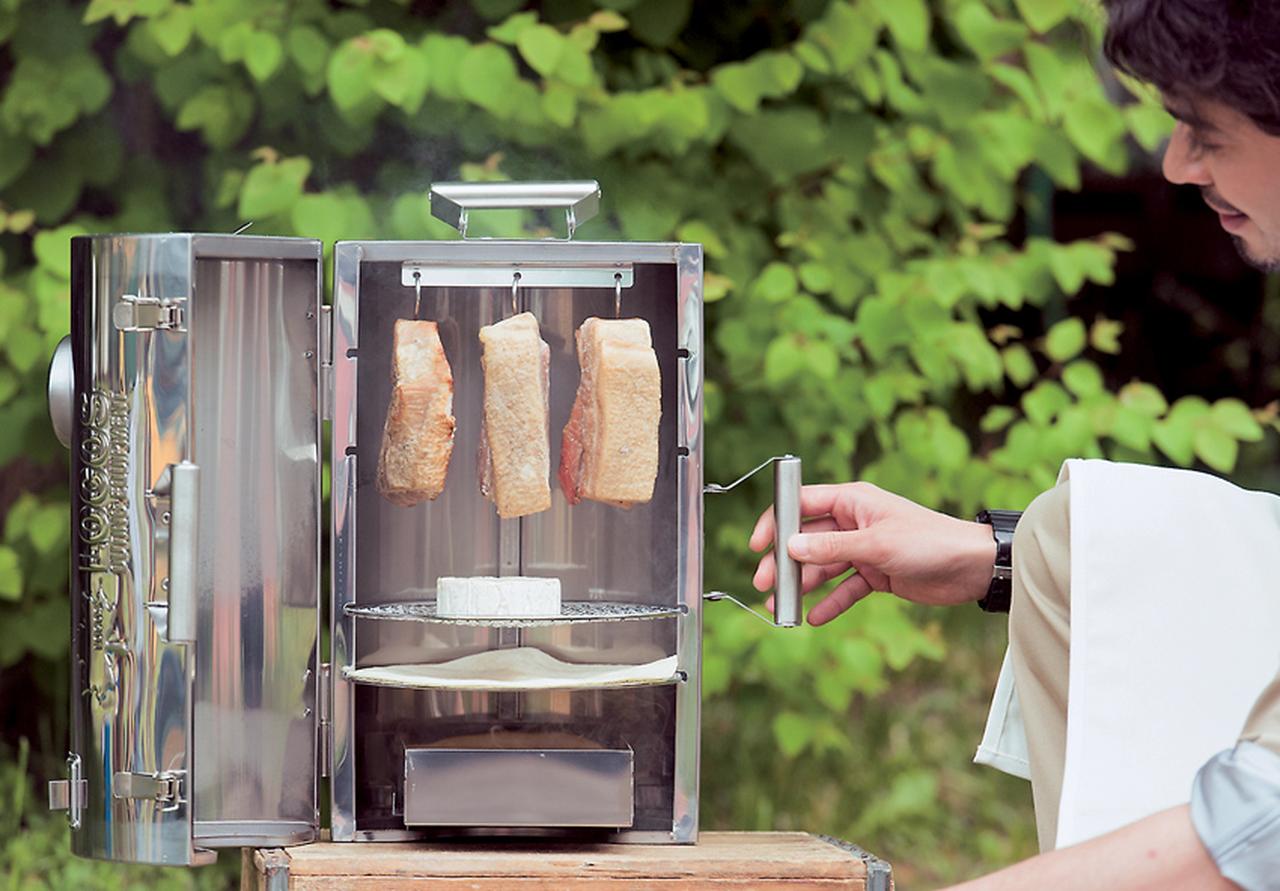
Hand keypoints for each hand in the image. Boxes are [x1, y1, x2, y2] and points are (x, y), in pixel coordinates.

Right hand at [749, 482, 995, 624]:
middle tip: (764, 585)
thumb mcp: (876, 544)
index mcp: (852, 502)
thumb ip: (832, 548)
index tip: (758, 544)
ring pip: (823, 567)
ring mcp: (863, 549)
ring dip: (802, 586)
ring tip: (781, 608)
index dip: (776, 522)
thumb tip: (791, 547)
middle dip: (784, 562)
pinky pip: (845, 588)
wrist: (972, 567)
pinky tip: (814, 617)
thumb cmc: (929, 542)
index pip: (802, 504)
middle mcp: (854, 523)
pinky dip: (830, 602)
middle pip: (807, 540)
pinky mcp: (876, 574)